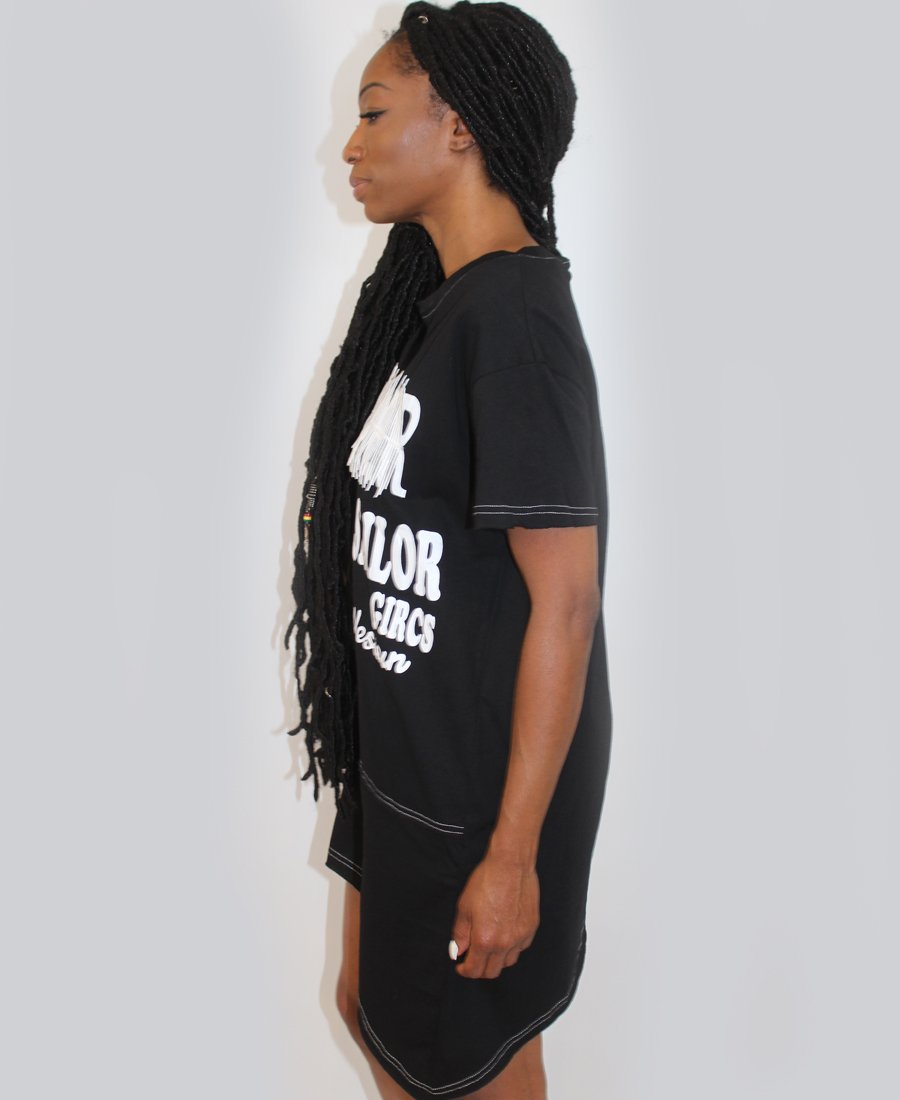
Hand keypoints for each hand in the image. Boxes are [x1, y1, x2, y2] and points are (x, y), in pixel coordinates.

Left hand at [451, 851, 539, 978]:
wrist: (510, 865)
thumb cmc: (486, 882)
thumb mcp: (464, 907)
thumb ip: (460, 934)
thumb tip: (457, 951)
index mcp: (484, 940)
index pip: (474, 970)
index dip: (464, 970)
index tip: (460, 965)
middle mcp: (504, 944)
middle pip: (492, 972)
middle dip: (479, 969)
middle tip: (472, 958)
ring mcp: (520, 937)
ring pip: (508, 962)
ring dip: (496, 960)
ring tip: (489, 947)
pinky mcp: (531, 928)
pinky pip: (520, 948)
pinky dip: (511, 948)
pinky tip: (504, 935)